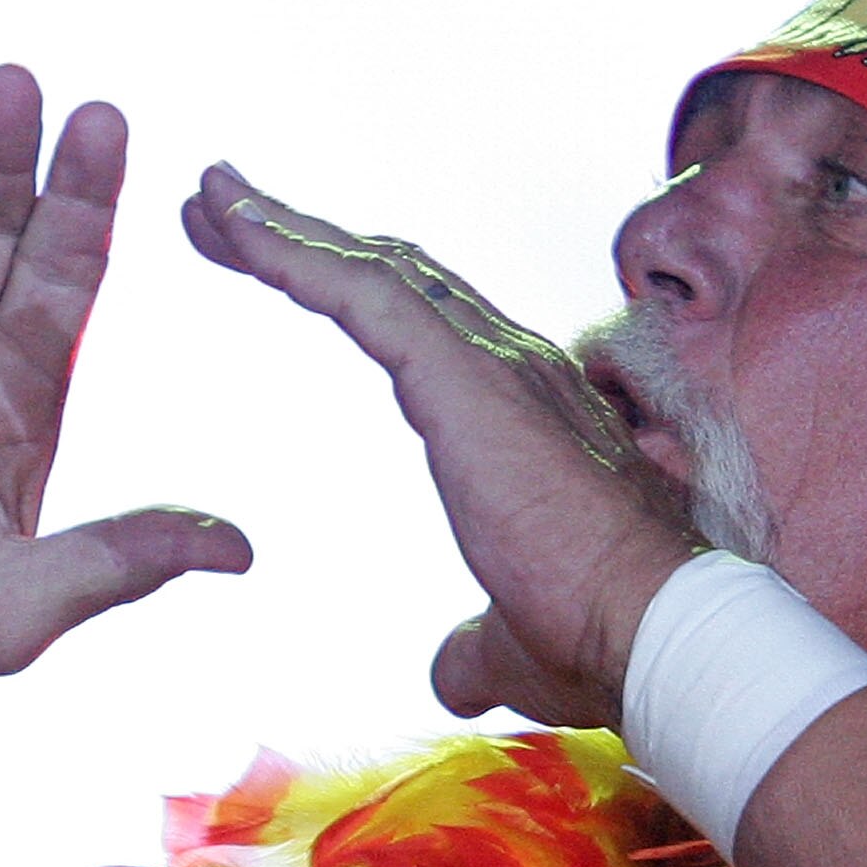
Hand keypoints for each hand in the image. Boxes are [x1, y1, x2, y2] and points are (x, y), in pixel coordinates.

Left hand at [180, 170, 699, 726]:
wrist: (655, 631)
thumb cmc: (602, 639)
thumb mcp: (511, 643)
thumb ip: (474, 647)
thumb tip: (452, 671)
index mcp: (519, 416)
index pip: (421, 331)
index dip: (348, 290)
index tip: (273, 266)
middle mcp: (511, 368)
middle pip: (390, 279)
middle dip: (301, 239)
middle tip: (220, 206)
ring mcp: (491, 364)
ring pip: (372, 271)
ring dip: (283, 229)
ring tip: (211, 196)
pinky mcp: (464, 377)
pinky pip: (365, 296)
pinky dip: (295, 253)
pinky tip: (235, 226)